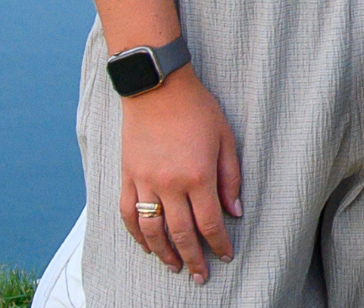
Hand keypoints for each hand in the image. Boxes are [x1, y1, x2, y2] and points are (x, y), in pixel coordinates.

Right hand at [119, 67, 241, 282]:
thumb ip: (230, 178)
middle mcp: (169, 184)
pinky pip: (128, 214)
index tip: (225, 256)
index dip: (218, 244)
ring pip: (152, 230)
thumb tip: (235, 212)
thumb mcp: (225, 138)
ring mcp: (144, 182)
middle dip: (193, 259)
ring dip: (163, 253)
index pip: (209, 223)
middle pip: (181, 233)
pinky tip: (146, 245)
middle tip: (200, 276)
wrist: (157, 87)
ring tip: (174, 266)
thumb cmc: (196, 109)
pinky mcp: (127, 176)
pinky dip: (136, 234)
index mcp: (198, 176)